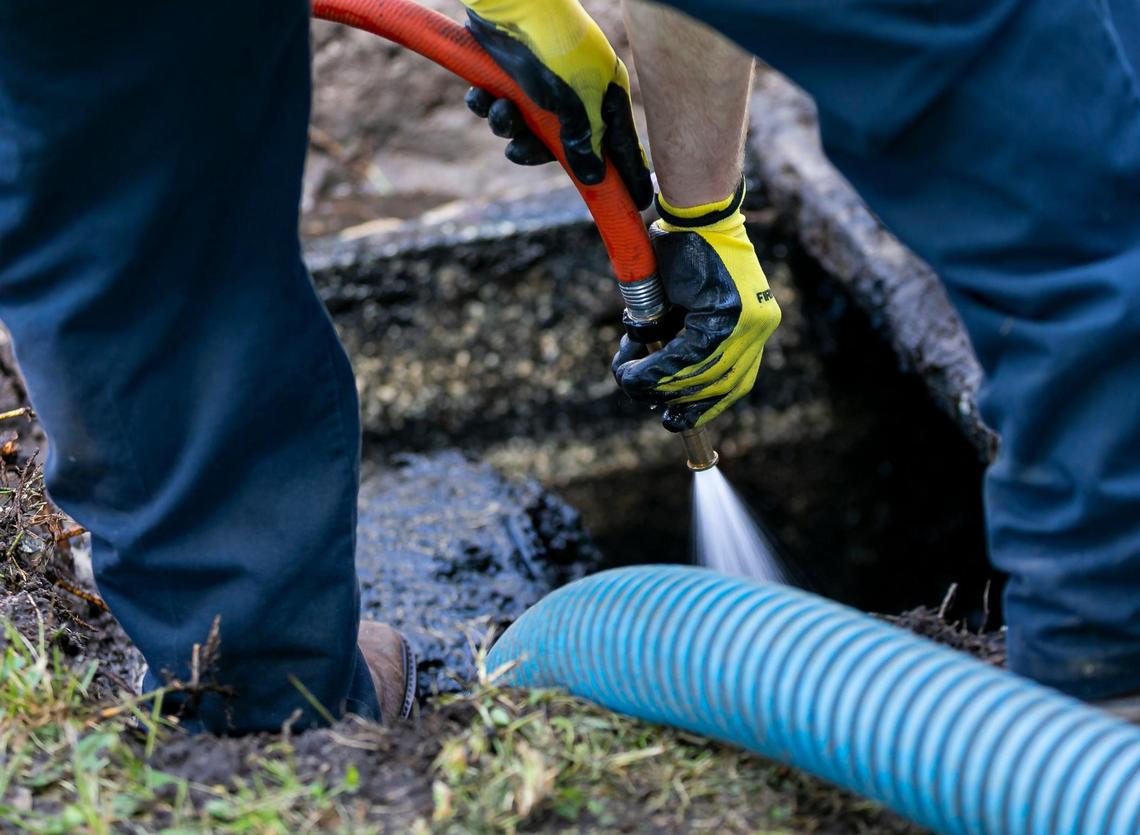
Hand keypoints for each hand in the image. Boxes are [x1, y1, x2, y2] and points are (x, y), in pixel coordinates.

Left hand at [461, 0, 652, 209]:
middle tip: (519, 151)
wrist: (512, 5)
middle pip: (566, 146)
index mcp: (604, 95)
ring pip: (529, 129)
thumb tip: (594, 177)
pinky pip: (503, 108)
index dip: (627, 174)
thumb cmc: (553, 49)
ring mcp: (545, 86)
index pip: (621, 145)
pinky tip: (482, 96)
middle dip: (536, 150)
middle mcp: (577, 94)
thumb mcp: (572, 102)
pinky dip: (489, 107)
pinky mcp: (513, 78)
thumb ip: (583, 141)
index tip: (638, 203)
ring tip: (500, 110)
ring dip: (508, 126)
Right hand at [612, 181, 780, 430]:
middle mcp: (758, 326)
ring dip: (660, 384)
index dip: (707, 405)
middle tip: (644, 398)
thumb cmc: (684, 243)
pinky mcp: (728, 313)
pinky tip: (632, 370)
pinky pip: (689, 357)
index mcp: (755, 323)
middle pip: (720, 385)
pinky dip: (657, 368)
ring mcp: (748, 321)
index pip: (737, 381)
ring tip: (628, 377)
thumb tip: (654, 373)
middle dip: (678, 400)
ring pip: (702, 376)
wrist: (695, 205)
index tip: (678, 416)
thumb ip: (679, 333)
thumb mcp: (683, 297)